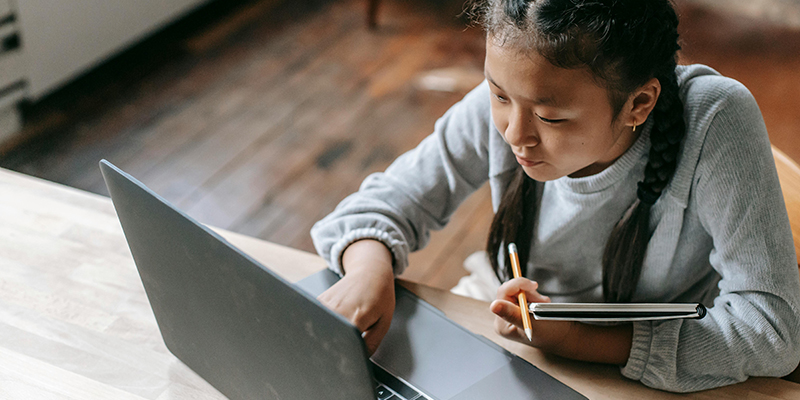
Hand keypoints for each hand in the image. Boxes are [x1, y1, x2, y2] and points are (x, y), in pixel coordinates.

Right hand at [316, 240, 394, 354]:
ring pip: (318, 329)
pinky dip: (322, 324)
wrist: (370, 272)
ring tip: (342, 327)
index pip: (343, 346)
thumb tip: (360, 360)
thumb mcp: (384, 322)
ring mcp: (325, 304)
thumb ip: (371, 345)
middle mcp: (337, 311)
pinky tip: (334, 320)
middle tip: (344, 343)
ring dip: (326, 334)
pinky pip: (316, 318)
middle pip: (327, 338)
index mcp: (356, 319)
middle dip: (333, 345)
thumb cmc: (380, 295)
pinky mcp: (319, 300)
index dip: (344, 354)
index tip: (346, 356)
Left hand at [489, 278, 575, 350]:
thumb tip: (494, 305)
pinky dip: (535, 297)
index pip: (504, 293)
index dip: (518, 285)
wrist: (564, 337)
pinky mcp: (518, 310)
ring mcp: (510, 314)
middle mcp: (503, 318)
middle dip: (528, 293)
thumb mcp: (533, 324)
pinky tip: (542, 306)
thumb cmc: (551, 334)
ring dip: (533, 295)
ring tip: (544, 305)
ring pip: (518, 291)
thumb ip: (513, 314)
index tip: (534, 285)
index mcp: (502, 324)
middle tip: (543, 300)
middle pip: (510, 290)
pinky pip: (523, 295)